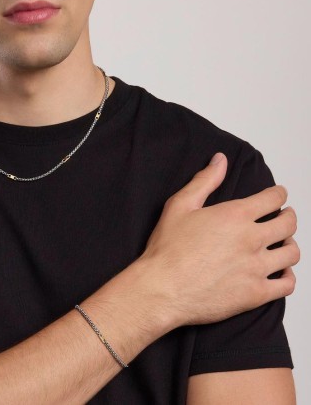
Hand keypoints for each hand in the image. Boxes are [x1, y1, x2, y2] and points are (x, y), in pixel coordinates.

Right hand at [134, 153, 298, 336]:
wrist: (162, 289)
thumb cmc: (167, 249)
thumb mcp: (180, 205)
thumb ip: (204, 180)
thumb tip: (220, 160)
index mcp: (235, 215)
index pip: (273, 198)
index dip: (279, 194)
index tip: (278, 195)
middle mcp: (251, 239)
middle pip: (288, 224)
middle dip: (289, 216)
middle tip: (284, 217)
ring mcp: (256, 268)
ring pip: (292, 253)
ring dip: (290, 245)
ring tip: (282, 244)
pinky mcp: (255, 294)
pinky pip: (287, 285)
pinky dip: (289, 277)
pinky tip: (280, 273)